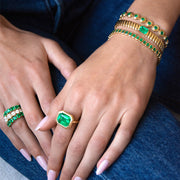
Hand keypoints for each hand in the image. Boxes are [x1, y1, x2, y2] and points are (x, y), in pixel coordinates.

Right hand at [0, 15, 75, 169]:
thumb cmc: (25, 42)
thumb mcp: (48, 46)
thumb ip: (65, 62)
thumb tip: (79, 79)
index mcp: (37, 74)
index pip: (51, 106)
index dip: (60, 125)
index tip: (70, 142)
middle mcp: (21, 87)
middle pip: (37, 121)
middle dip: (48, 143)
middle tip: (59, 161)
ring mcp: (6, 95)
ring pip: (21, 127)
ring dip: (33, 147)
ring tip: (44, 163)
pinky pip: (4, 124)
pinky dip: (15, 140)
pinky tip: (25, 152)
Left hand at [38, 34, 156, 178]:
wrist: (131, 47)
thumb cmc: (101, 61)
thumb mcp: (75, 76)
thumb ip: (59, 101)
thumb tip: (44, 124)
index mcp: (78, 93)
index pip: (61, 130)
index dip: (54, 153)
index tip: (49, 169)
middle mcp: (95, 102)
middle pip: (77, 142)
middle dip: (67, 165)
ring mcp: (116, 107)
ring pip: (97, 144)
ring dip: (85, 166)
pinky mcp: (133, 109)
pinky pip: (122, 136)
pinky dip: (113, 154)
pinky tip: (103, 167)